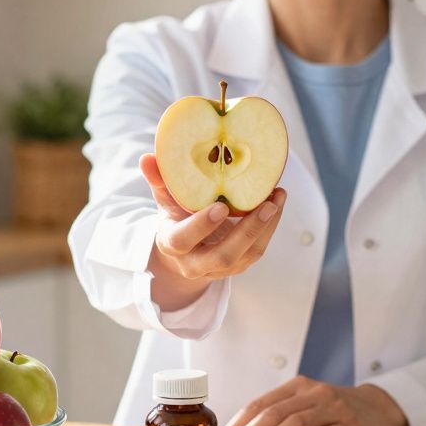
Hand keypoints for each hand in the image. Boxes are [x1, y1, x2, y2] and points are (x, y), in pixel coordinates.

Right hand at [139, 153, 286, 282]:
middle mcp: (195, 263)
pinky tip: (277, 203)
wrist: (184, 254)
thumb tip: (147, 157)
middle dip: (247, 231)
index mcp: (172, 245)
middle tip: (266, 204)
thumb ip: (159, 181)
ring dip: (266, 227)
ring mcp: (219, 268)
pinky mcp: (238, 265)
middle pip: (224, 255)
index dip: (202, 226)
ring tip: (278, 198)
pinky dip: (270, 227)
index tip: (220, 206)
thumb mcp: (165, 201)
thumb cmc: (175, 219)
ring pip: (247, 255)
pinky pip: (257, 250)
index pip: (183, 240)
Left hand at [219, 376, 407, 425]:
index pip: (261, 403)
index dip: (240, 422)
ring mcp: (332, 407)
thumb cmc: (333, 410)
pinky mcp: (349, 425)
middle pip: (274, 413)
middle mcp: (313, 393)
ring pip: (296, 423)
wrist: (378, 408)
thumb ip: (281, 417)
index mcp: (297, 386)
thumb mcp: (306, 405)